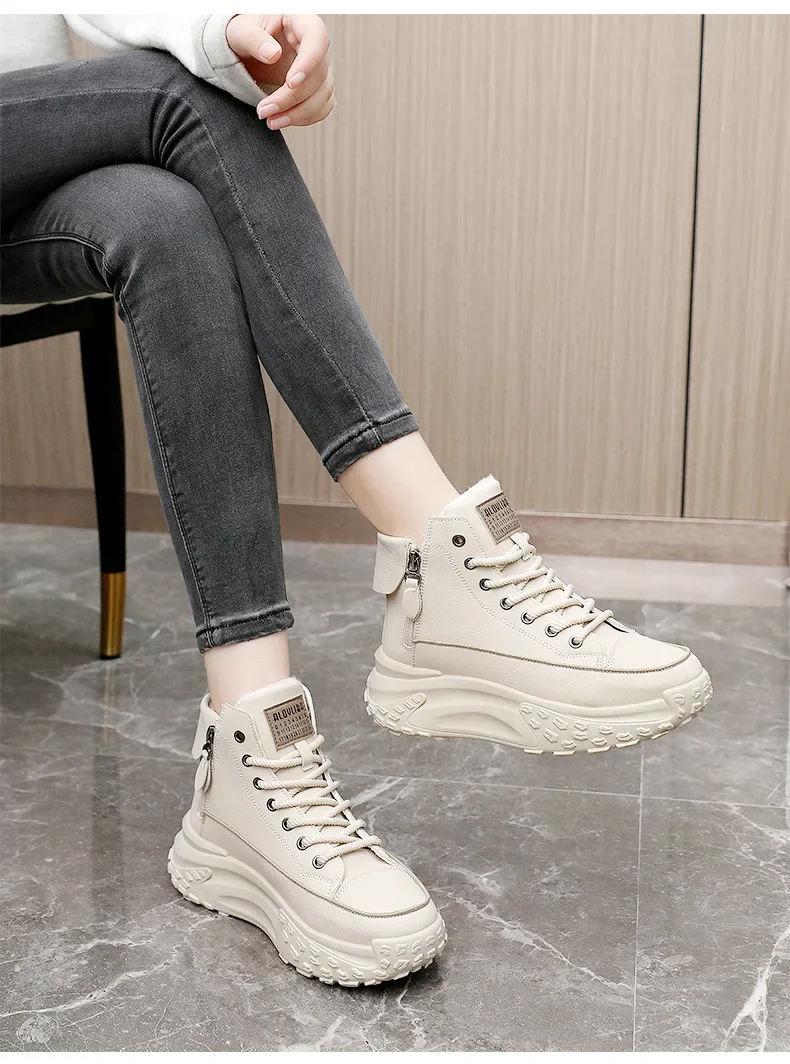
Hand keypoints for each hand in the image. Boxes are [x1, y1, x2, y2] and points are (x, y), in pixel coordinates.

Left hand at [226, 14, 334, 128]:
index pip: (317, 38)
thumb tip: (273, 54)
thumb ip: (254, 39)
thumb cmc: (244, 35)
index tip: (290, 83)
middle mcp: (315, 44)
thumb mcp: (240, 32)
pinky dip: (305, 118)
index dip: (309, 62)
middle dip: (292, 98)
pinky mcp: (318, 87)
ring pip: (323, 95)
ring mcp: (320, 67)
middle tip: (265, 111)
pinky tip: (284, 120)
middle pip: (318, 74)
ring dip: (299, 113)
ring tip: (271, 121)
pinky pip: (322, 106)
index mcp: (300, 21)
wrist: (247, 51)